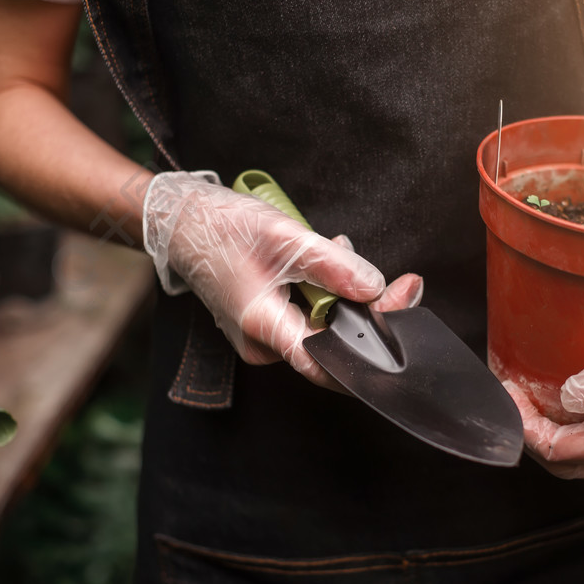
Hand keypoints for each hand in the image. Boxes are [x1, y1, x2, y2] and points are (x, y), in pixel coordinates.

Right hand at [143, 171, 421, 387]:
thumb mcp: (285, 238)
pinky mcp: (266, 321)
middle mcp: (264, 344)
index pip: (327, 364)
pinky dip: (326, 290)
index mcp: (264, 329)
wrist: (178, 219)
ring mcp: (264, 335)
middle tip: (404, 282)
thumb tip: (375, 289)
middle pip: (333, 343)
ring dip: (346, 293)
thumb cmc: (221, 227)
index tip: (403, 324)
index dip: (370, 352)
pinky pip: (309, 315)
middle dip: (369, 311)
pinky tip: (326, 257)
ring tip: (342, 249)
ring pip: (324, 326)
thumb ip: (333, 266)